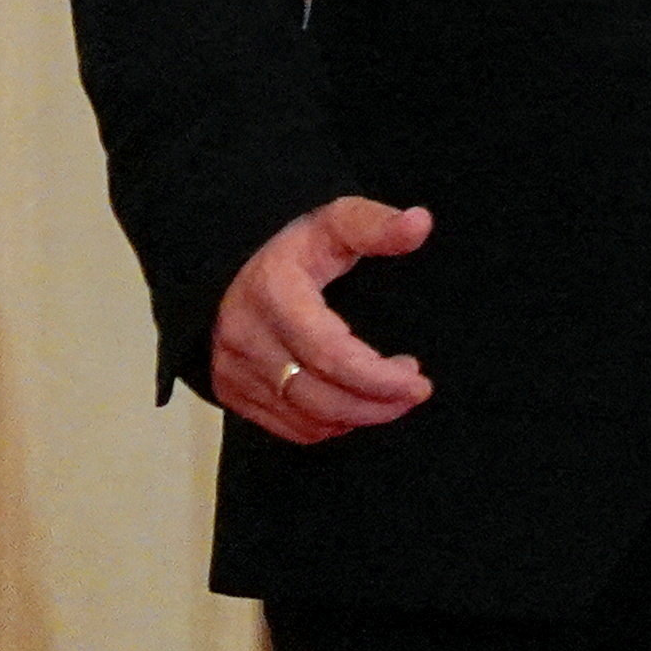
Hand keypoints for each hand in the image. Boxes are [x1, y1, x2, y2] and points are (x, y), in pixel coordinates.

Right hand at [211, 196, 435, 444]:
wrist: (229, 269)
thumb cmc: (295, 247)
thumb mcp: (336, 222)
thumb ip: (376, 226)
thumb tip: (420, 223)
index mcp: (273, 295)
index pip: (329, 354)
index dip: (378, 378)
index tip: (419, 382)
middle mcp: (246, 339)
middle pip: (319, 397)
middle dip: (377, 404)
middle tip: (415, 389)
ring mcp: (233, 371)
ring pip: (305, 420)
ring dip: (359, 416)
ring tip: (393, 393)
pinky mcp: (230, 393)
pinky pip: (288, 428)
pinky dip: (329, 425)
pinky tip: (357, 403)